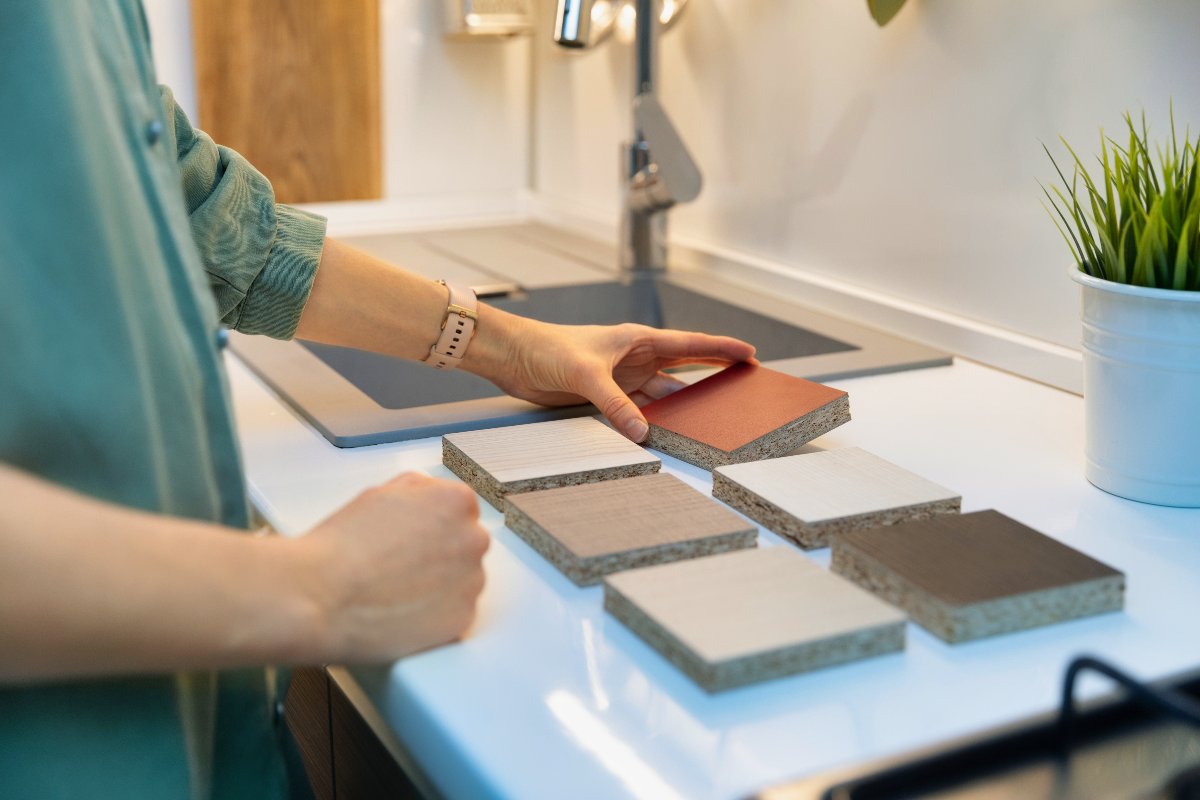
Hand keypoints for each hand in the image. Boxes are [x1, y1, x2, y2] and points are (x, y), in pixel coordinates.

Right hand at [298, 472, 488, 661]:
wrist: (319, 595)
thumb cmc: (342, 546)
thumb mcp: (382, 493)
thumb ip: (419, 491)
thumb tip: (431, 498)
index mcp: (456, 501)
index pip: (460, 511)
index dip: (432, 527)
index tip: (413, 541)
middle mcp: (473, 539)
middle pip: (465, 546)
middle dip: (441, 556)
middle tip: (402, 568)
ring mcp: (471, 582)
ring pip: (462, 582)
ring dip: (440, 587)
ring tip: (397, 592)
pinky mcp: (462, 620)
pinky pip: (454, 615)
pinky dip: (434, 617)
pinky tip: (403, 613)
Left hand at [467, 313, 755, 441]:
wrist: (514, 357)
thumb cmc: (547, 349)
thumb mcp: (585, 376)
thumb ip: (615, 404)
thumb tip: (642, 433)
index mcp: (637, 340)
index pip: (689, 344)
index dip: (720, 349)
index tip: (749, 353)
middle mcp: (635, 358)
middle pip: (683, 371)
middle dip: (712, 378)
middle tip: (742, 389)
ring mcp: (622, 378)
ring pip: (662, 395)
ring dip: (682, 407)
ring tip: (711, 419)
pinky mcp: (605, 395)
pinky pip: (638, 410)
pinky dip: (653, 421)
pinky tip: (667, 433)